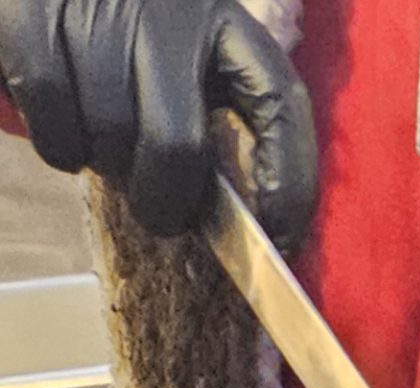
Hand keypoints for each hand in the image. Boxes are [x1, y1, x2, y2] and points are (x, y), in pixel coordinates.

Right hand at [0, 0, 315, 245]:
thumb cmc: (119, 31)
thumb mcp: (180, 58)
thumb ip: (209, 117)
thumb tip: (248, 224)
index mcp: (218, 19)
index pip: (277, 98)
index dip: (288, 179)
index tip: (279, 236)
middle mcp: (167, 10)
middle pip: (176, 147)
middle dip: (164, 200)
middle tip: (156, 203)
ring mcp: (100, 10)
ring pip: (108, 140)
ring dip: (104, 164)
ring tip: (102, 134)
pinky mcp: (35, 18)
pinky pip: (55, 125)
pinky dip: (59, 144)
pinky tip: (64, 119)